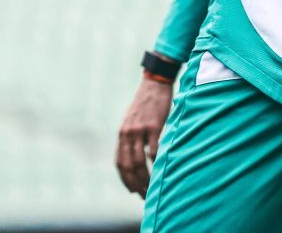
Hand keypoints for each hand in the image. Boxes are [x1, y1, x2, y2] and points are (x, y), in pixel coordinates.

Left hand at [116, 76, 174, 196]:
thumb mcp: (134, 122)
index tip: (132, 190)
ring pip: (139, 161)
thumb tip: (137, 158)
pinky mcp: (154, 126)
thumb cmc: (146, 106)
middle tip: (144, 196)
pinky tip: (161, 172)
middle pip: (128, 165)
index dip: (125, 179)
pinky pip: (154, 150)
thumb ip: (133, 138)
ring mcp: (140, 130)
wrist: (153, 85)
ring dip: (146, 179)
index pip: (119, 162)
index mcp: (122, 133)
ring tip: (152, 189)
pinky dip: (156, 164)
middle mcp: (128, 133)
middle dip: (135, 183)